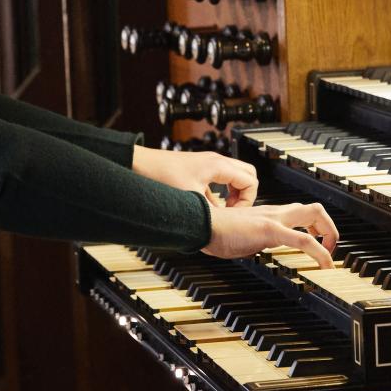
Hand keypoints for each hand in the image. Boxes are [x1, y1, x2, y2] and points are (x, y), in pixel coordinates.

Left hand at [132, 145, 258, 206]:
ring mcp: (208, 164)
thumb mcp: (190, 201)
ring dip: (233, 194)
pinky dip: (220, 193)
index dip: (246, 202)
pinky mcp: (199, 169)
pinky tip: (207, 206)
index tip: (234, 214)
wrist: (139, 165)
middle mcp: (216, 162)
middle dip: (245, 196)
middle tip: (233, 211)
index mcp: (218, 166)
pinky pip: (220, 180)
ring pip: (235, 177)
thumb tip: (222, 228)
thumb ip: (211, 214)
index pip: (251, 182)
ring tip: (222, 210)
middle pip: (248, 175)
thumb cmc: (160, 176)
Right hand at [203, 202, 338, 268]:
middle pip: (314, 209)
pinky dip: (320, 253)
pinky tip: (325, 266)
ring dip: (329, 235)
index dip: (314, 228)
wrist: (201, 224)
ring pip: (314, 214)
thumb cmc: (214, 232)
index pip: (299, 214)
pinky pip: (303, 240)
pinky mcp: (270, 229)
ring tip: (330, 257)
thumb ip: (251, 242)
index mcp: (268, 215)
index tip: (317, 244)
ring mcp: (273, 219)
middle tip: (330, 248)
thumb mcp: (240, 238)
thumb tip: (253, 250)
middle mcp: (274, 213)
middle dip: (329, 229)